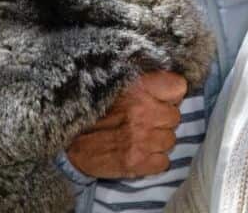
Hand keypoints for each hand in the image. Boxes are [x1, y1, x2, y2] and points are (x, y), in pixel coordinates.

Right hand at [66, 71, 186, 177]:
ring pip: (170, 141)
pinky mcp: (138, 162)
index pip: (178, 87)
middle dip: (162, 121)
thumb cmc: (95, 112)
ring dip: (158, 141)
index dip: (171, 95)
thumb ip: (146, 84)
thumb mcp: (118, 86)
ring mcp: (141, 138)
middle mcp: (142, 111)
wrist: (69, 144)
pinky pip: (163, 162)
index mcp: (137, 88)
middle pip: (175, 117)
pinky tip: (139, 154)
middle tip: (144, 122)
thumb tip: (173, 90)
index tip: (160, 100)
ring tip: (139, 138)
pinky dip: (153, 161)